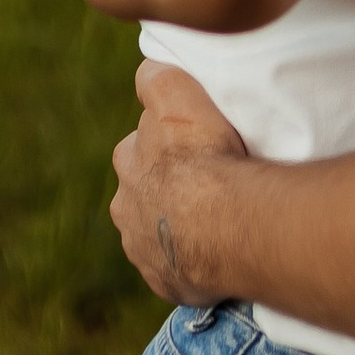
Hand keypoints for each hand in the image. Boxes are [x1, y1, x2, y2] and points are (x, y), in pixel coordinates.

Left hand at [110, 61, 249, 302]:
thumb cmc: (207, 157)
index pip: (138, 147)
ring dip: (176, 228)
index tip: (189, 148)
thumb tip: (147, 71)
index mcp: (127, 164)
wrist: (228, 226)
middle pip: (142, 193)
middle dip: (164, 189)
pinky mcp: (165, 283)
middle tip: (204, 186)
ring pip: (156, 234)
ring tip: (214, 223)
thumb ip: (157, 79)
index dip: (163, 145)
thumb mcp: (178, 97)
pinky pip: (176, 270)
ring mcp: (144, 251)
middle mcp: (126, 209)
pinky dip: (191, 262)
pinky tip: (214, 255)